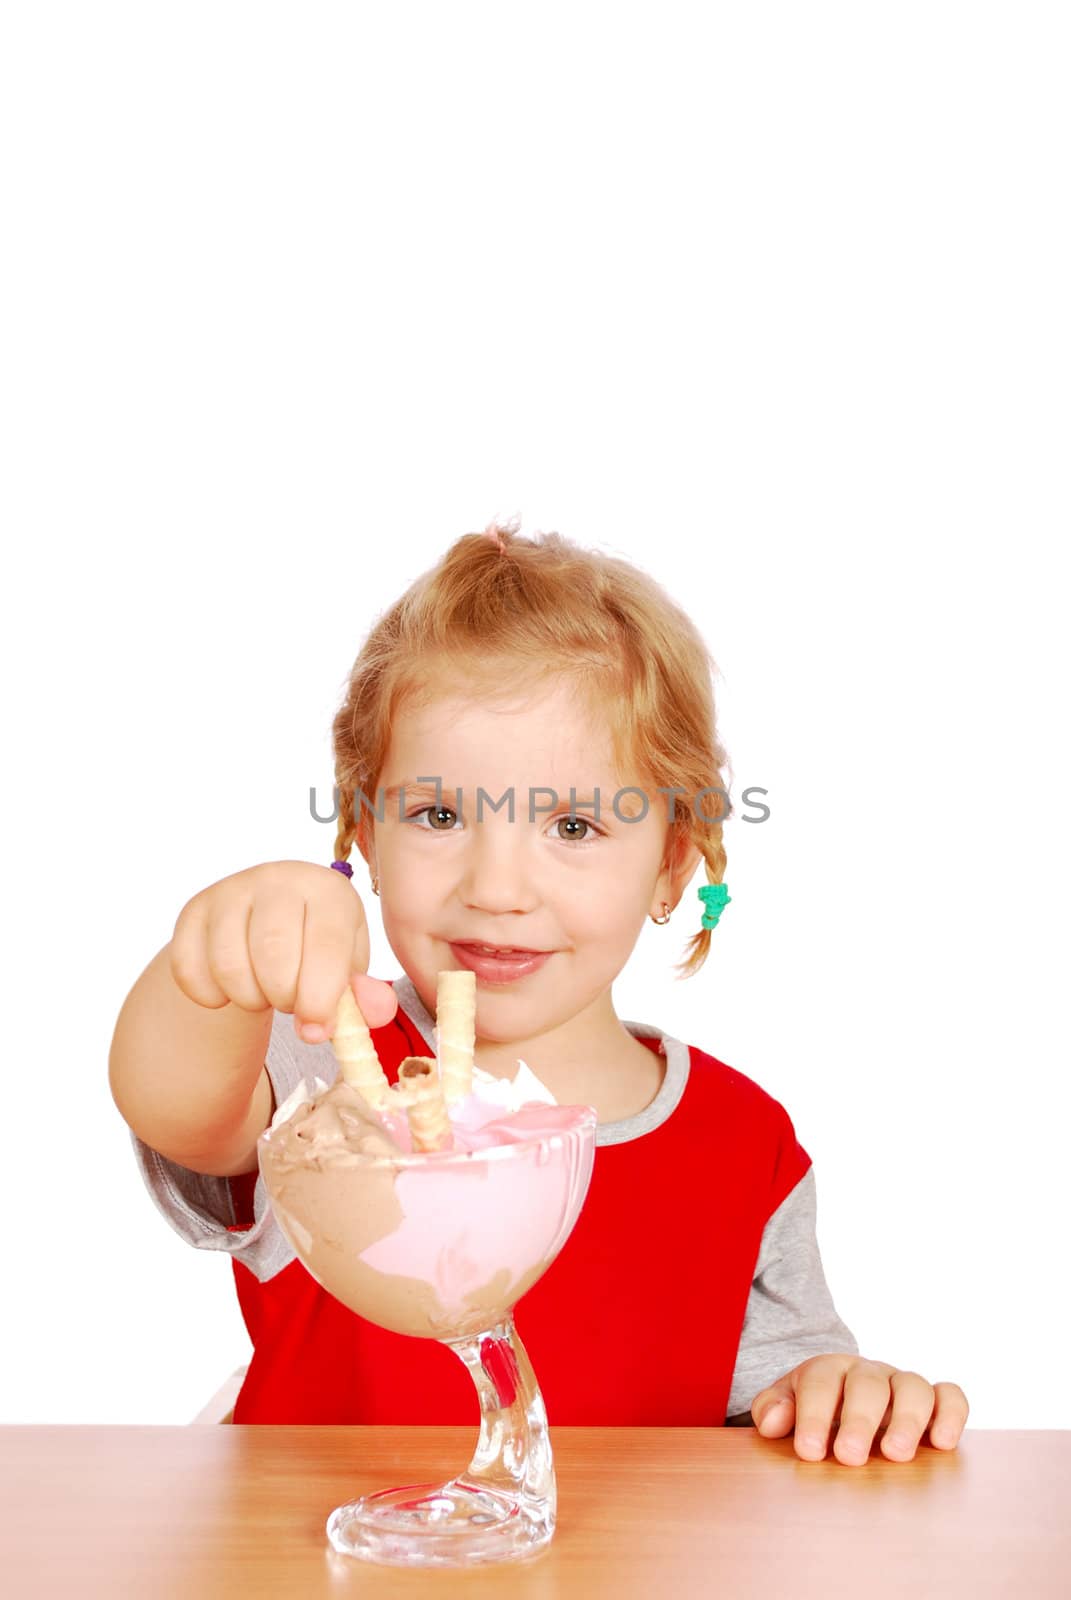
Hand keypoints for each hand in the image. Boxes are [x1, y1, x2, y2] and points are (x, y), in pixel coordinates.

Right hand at [169, 859, 396, 1039]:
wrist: (265, 924)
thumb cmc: (316, 950)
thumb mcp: (347, 969)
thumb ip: (365, 996)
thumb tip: (376, 1012)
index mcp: (328, 890)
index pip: (325, 945)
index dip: (321, 997)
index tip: (316, 1029)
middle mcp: (278, 879)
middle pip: (273, 955)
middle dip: (283, 998)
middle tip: (290, 1004)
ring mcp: (230, 891)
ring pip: (229, 966)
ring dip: (248, 999)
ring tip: (265, 992)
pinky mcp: (194, 910)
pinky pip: (190, 970)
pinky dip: (210, 997)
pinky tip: (230, 989)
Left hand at [751, 1353, 968, 1464]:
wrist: (846, 1396)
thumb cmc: (815, 1408)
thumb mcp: (787, 1404)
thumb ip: (773, 1409)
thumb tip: (772, 1422)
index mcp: (828, 1370)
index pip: (820, 1383)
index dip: (814, 1415)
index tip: (809, 1450)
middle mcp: (868, 1373)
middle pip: (867, 1385)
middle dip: (859, 1420)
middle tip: (850, 1457)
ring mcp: (902, 1384)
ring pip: (913, 1387)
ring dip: (906, 1420)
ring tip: (896, 1455)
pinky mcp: (934, 1401)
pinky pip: (950, 1396)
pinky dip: (951, 1413)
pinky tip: (942, 1442)